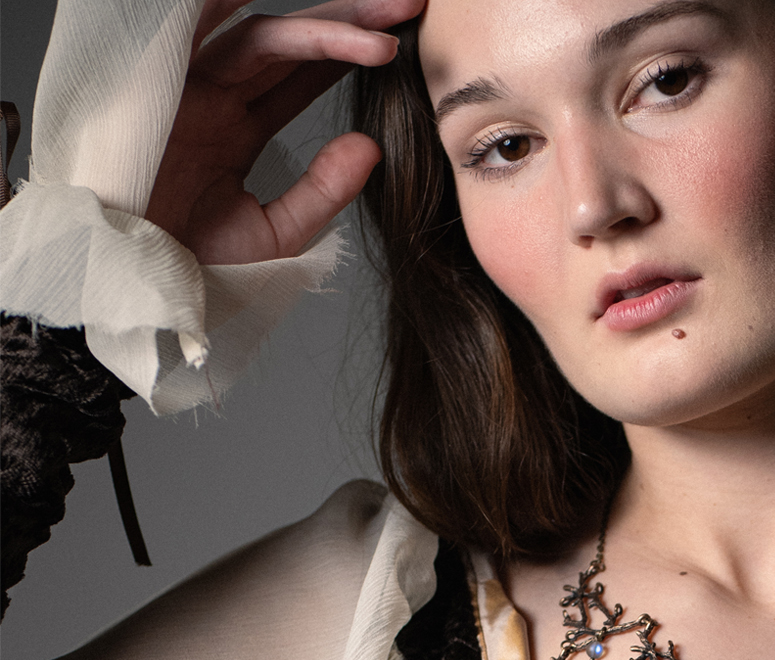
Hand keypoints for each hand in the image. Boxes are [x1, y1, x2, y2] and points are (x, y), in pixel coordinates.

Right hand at [144, 0, 423, 265]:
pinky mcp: (158, 86)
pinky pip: (198, 30)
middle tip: (411, 6)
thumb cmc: (188, 263)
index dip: (352, 54)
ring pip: (262, 34)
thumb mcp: (274, 233)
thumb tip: (371, 146)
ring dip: (324, 23)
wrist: (127, 281)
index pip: (302, 76)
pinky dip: (231, 7)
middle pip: (291, 43)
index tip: (406, 42)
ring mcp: (187, 87)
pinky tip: (283, 5)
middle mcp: (214, 97)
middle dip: (352, 20)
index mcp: (236, 126)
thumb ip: (323, 190)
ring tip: (381, 13)